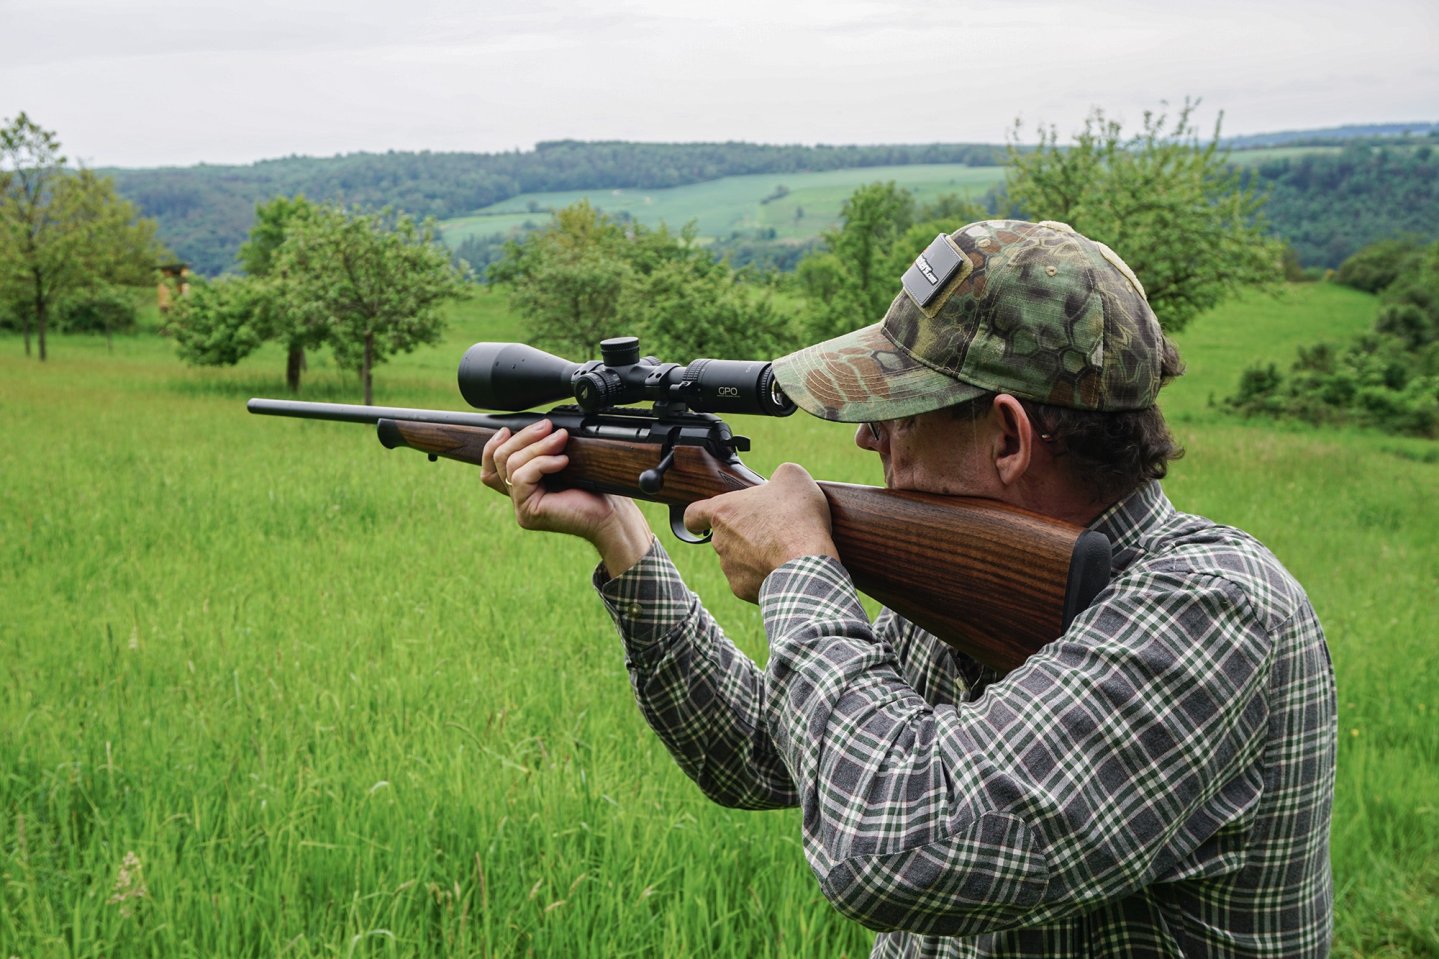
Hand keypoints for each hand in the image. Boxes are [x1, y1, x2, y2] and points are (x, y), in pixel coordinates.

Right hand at [482, 419, 652, 575]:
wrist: (612, 514)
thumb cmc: (596, 489)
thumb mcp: (565, 460)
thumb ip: (545, 449)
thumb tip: (540, 426)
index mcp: (524, 486)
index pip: (490, 467)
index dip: (492, 446)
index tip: (507, 429)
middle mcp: (518, 497)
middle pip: (500, 459)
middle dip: (523, 437)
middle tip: (548, 427)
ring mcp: (521, 507)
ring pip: (512, 465)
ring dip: (537, 447)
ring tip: (560, 440)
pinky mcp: (528, 512)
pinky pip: (522, 477)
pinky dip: (542, 463)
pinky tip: (562, 462)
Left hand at [683, 463, 837, 602]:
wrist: (806, 565)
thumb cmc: (796, 519)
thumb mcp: (793, 478)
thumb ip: (778, 475)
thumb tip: (779, 482)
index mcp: (724, 512)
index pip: (694, 514)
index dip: (698, 516)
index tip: (703, 521)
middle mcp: (720, 541)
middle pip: (724, 536)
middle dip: (744, 533)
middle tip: (772, 529)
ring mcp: (729, 568)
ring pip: (738, 559)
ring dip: (755, 555)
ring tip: (784, 550)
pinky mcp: (743, 589)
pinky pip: (751, 580)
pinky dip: (765, 575)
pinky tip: (785, 568)